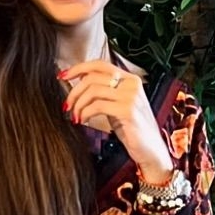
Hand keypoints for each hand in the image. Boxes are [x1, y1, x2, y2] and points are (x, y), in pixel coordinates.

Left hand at [60, 60, 170, 176]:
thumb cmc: (132, 130)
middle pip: (93, 77)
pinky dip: (85, 113)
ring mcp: (131, 96)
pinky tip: (83, 121)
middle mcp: (132, 84)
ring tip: (75, 116)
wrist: (150, 150)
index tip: (63, 76)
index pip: (100, 65)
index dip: (79, 68)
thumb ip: (104, 93)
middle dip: (74, 91)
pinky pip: (97, 106)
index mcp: (130, 79)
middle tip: (67, 105)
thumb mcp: (117, 106)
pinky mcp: (128, 110)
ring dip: (78, 104)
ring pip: (93, 90)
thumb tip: (78, 83)